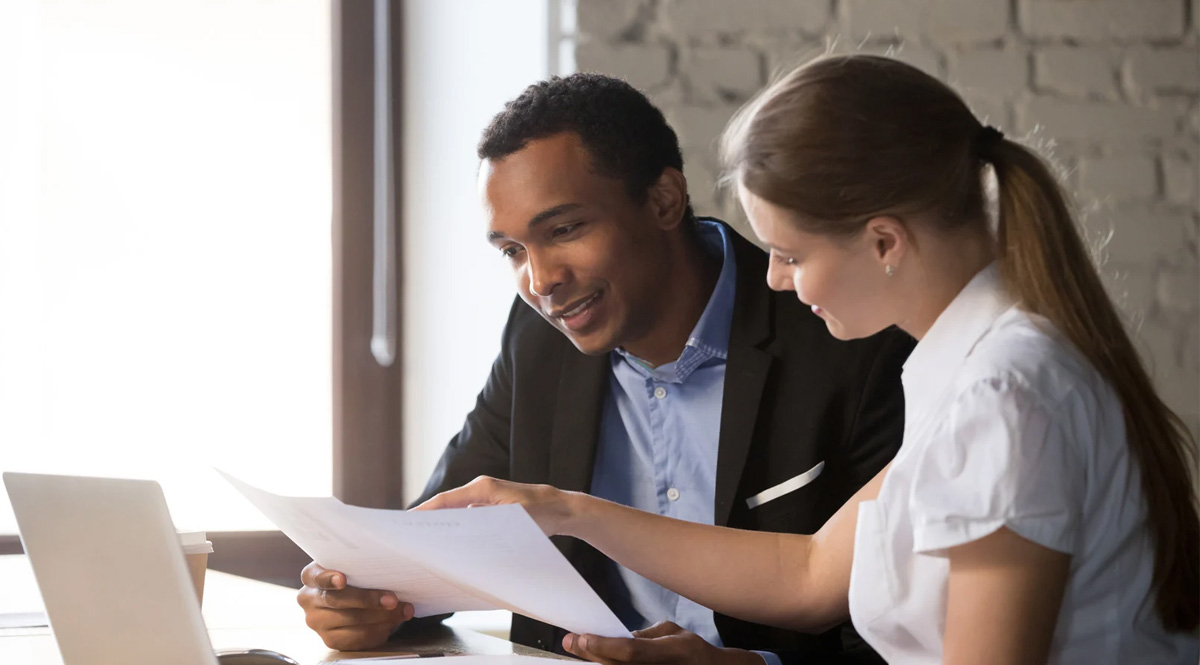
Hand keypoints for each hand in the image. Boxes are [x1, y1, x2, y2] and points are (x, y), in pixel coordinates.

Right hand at [296, 561, 413, 649]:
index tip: (342, 580)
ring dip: (380, 617)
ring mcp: (317, 622)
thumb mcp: (352, 567)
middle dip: (368, 600)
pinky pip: (356, 638)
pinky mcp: (330, 640)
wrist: (351, 598)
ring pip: (350, 621)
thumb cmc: (354, 577)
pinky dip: (378, 630)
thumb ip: (361, 566)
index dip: (328, 578)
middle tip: (392, 600)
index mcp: (311, 576)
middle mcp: (309, 600)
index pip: (315, 576)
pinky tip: (391, 623)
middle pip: (337, 601)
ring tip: (401, 611)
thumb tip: (391, 570)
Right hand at [414, 475, 575, 536]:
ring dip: (442, 526)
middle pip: (447, 506)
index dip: (425, 510)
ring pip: (456, 513)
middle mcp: (480, 491)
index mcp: (483, 488)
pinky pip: (466, 518)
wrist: (560, 508)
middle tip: (409, 537)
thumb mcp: (515, 518)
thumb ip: (488, 522)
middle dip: (428, 520)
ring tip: (424, 543)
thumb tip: (462, 529)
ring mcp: (484, 500)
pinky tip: (451, 545)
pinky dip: (457, 529)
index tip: (407, 521)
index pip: (446, 500)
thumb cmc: (540, 512)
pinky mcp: (489, 508)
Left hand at [562, 621, 765, 664]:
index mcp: (668, 652)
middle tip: (569, 642)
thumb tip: (622, 636)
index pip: (629, 651)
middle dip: (590, 654)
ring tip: (576, 649)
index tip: (583, 636)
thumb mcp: (672, 632)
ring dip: (595, 663)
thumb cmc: (691, 649)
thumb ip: (646, 635)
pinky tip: (595, 660)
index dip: (604, 646)